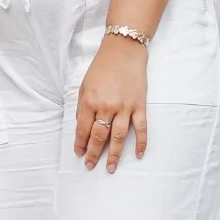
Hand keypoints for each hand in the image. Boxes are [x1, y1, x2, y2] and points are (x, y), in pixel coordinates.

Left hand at [74, 35, 148, 172]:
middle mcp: (106, 107)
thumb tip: (82, 127)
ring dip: (114, 155)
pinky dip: (140, 143)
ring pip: (118, 137)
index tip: (79, 154)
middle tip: (90, 166)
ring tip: (110, 168)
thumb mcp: (84, 85)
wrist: (123, 52)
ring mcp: (124, 108)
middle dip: (93, 153)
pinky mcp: (139, 106)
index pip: (82, 129)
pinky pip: (141, 129)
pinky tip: (138, 155)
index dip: (80, 143)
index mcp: (89, 101)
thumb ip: (82, 106)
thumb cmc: (101, 68)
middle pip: (99, 136)